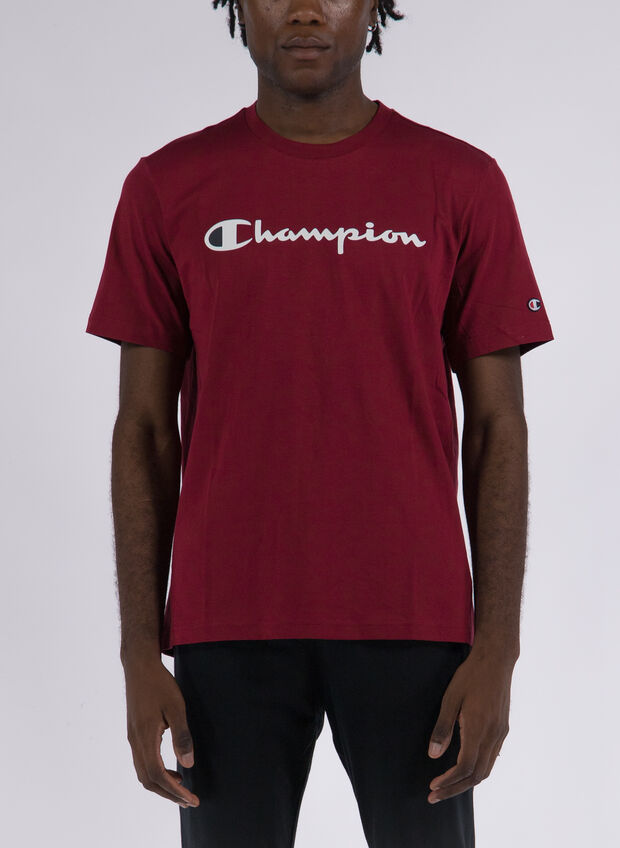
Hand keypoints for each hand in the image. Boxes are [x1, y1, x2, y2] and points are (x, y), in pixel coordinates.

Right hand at [124, 656, 199, 807]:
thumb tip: (188, 763)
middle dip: (169, 794)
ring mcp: (133, 738)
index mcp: (145, 738)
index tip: (191, 799)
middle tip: (189, 801)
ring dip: (162, 785)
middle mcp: (135, 742)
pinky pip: (143, 762)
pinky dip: (156, 772)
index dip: (175, 791)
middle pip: (149, 780)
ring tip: (182, 788)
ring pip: (144, 773)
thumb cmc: (160, 684)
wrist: (139, 666)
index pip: (158, 775)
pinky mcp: (135, 733)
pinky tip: (173, 768)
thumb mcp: (176, 707)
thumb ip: (182, 735)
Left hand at [426, 646, 513, 803]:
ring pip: (487, 769)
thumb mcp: (450, 698)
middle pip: (477, 775)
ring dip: (467, 781)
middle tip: (435, 795)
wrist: (497, 659)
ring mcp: (501, 733)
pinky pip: (492, 757)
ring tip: (448, 786)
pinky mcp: (503, 728)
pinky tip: (466, 767)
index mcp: (479, 729)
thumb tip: (433, 755)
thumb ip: (442, 728)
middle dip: (455, 788)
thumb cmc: (470, 675)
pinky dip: (478, 769)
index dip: (448, 781)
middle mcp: (493, 735)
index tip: (432, 787)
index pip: (465, 768)